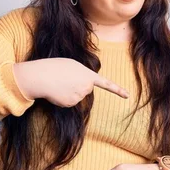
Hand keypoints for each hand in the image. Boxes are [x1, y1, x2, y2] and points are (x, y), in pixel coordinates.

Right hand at [13, 58, 128, 106]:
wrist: (41, 76)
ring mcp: (80, 96)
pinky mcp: (71, 104)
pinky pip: (69, 102)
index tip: (128, 95)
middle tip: (65, 78)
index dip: (117, 90)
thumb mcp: (72, 65)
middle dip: (76, 85)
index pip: (106, 83)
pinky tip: (57, 91)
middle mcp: (87, 87)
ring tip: (59, 83)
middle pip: (85, 89)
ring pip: (77, 96)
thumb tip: (83, 88)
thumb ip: (82, 75)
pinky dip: (63, 98)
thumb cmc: (54, 67)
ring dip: (69, 91)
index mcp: (89, 75)